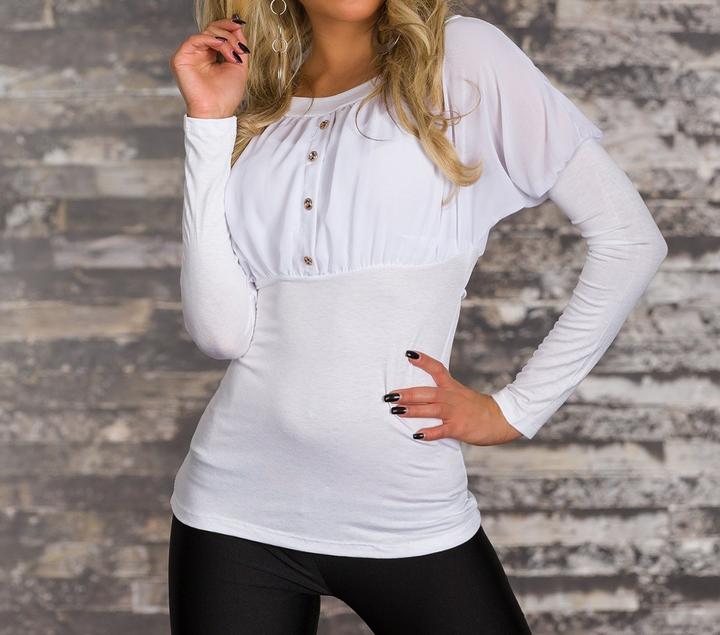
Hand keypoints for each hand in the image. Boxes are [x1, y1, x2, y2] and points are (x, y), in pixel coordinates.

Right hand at [169, 16, 250, 118]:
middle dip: (229, 34)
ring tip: (233, 54)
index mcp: (210, 56)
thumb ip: (238, 46)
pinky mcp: (181, 58)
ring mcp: (189, 55)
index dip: (228, 27)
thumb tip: (238, 27)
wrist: (216, 111)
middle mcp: (199, 54)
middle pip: (212, 30)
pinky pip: (195, 39)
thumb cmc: (226, 95)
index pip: (217, 34)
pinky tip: (221, 45)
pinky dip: (210, 39)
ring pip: (206, 34)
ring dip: (224, 39)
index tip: (240, 26)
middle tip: (239, 47)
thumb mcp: (239, 66)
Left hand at [384, 350, 523, 444]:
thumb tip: (419, 395)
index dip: (423, 361)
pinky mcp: (458, 428)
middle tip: (389, 395)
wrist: (500, 419)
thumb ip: (442, 394)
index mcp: (452, 387)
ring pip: (431, 409)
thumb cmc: (477, 408)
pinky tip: (417, 435)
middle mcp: (451, 398)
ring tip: (396, 411)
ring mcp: (455, 413)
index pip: (437, 369)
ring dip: (413, 410)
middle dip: (407, 393)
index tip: (409, 354)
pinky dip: (429, 433)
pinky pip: (441, 430)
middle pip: (426, 392)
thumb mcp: (460, 394)